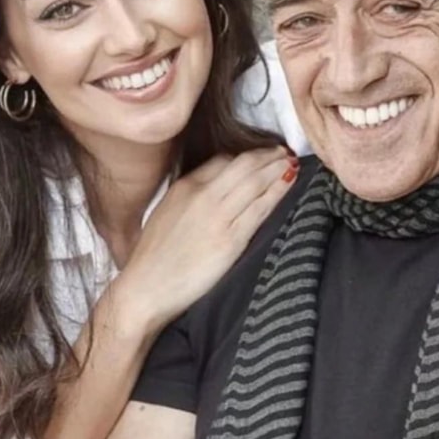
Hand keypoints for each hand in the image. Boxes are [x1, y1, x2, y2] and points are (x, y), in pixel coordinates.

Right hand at [113, 146, 298, 332]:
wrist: (146, 287)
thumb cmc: (153, 257)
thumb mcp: (166, 213)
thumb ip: (190, 198)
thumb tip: (214, 191)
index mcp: (184, 186)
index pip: (222, 160)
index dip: (246, 156)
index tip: (261, 156)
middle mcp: (202, 195)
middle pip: (243, 164)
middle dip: (268, 155)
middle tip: (285, 151)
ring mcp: (218, 216)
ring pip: (255, 182)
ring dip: (278, 168)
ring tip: (293, 162)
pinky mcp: (230, 239)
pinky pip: (260, 208)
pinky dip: (278, 192)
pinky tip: (289, 182)